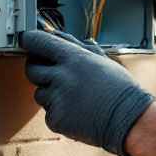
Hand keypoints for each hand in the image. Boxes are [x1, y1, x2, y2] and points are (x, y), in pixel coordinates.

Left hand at [21, 30, 155, 155]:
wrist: (127, 119)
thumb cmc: (118, 89)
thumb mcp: (101, 60)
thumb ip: (79, 47)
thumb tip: (61, 35)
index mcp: (73, 59)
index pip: (39, 42)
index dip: (31, 40)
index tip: (28, 40)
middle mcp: (61, 77)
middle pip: (31, 69)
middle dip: (37, 69)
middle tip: (50, 73)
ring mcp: (57, 99)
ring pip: (39, 93)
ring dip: (50, 93)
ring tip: (73, 97)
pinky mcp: (56, 119)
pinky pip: (48, 112)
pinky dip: (59, 112)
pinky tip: (76, 111)